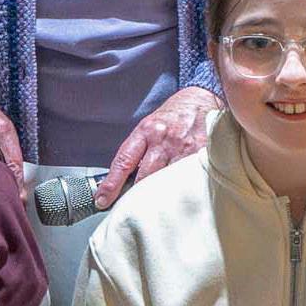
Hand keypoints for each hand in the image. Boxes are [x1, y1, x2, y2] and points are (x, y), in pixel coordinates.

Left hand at [98, 87, 222, 207]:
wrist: (203, 97)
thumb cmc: (174, 115)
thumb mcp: (150, 126)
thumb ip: (138, 150)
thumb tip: (124, 179)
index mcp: (146, 131)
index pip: (123, 162)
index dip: (111, 184)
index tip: (102, 200)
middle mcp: (163, 140)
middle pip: (145, 177)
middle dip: (136, 195)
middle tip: (130, 208)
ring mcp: (183, 148)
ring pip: (166, 182)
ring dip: (159, 195)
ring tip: (156, 205)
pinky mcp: (201, 154)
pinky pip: (187, 179)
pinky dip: (181, 188)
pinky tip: (180, 193)